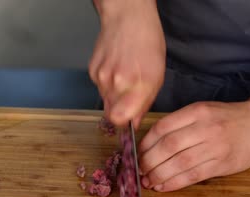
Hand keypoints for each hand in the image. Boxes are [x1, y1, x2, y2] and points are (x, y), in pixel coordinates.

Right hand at [89, 0, 165, 126]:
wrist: (128, 19)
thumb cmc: (147, 43)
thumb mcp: (157, 75)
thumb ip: (145, 103)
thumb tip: (134, 122)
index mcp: (138, 84)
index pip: (120, 119)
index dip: (124, 123)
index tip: (129, 121)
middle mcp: (117, 82)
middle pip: (111, 113)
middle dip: (119, 111)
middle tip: (128, 99)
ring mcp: (102, 76)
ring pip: (105, 100)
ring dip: (114, 96)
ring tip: (125, 77)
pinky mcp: (92, 71)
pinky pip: (99, 87)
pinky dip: (107, 84)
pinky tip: (116, 69)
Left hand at [139, 101, 249, 191]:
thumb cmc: (229, 118)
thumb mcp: (203, 110)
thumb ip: (180, 123)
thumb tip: (152, 143)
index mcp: (197, 111)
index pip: (163, 127)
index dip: (146, 143)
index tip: (137, 153)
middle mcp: (205, 128)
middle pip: (169, 147)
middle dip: (149, 161)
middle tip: (139, 170)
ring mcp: (215, 146)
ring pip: (180, 163)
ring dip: (159, 175)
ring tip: (148, 182)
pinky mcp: (223, 164)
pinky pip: (193, 176)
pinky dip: (175, 183)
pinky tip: (164, 186)